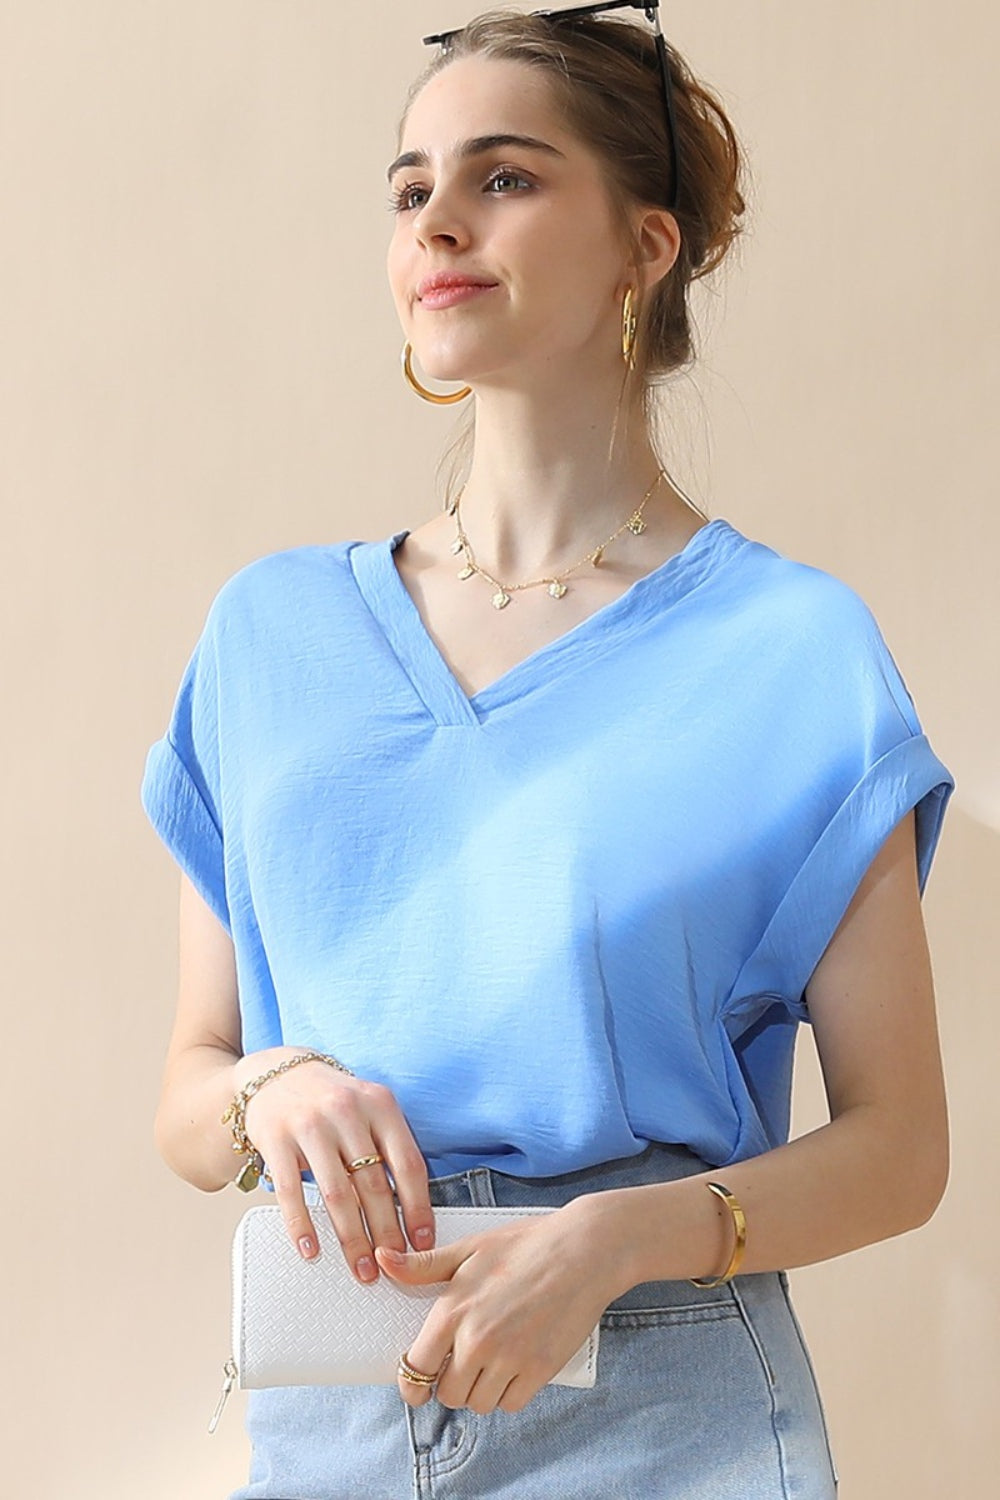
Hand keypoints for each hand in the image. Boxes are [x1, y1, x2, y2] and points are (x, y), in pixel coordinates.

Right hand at [232, 1047, 434, 1281]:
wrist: (277, 1072)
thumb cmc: (332, 1099)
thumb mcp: (370, 1107)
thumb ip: (391, 1146)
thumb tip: (415, 1209)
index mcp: (380, 1104)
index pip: (408, 1164)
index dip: (418, 1208)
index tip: (423, 1241)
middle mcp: (347, 1111)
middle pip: (373, 1185)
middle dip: (386, 1233)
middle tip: (392, 1265)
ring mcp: (310, 1124)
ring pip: (337, 1194)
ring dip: (351, 1238)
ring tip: (360, 1268)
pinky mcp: (276, 1138)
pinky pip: (291, 1191)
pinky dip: (302, 1226)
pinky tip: (311, 1250)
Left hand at [375, 1198, 626, 1413]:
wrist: (583, 1250)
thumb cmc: (525, 1244)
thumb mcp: (470, 1249)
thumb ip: (423, 1266)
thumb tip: (382, 1261)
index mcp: (453, 1311)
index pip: (415, 1369)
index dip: (412, 1382)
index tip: (418, 1382)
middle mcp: (477, 1341)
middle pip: (448, 1395)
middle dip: (452, 1383)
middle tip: (465, 1362)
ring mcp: (510, 1359)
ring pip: (479, 1403)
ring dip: (481, 1390)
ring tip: (492, 1362)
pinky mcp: (540, 1370)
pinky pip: (512, 1404)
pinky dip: (510, 1393)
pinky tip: (515, 1368)